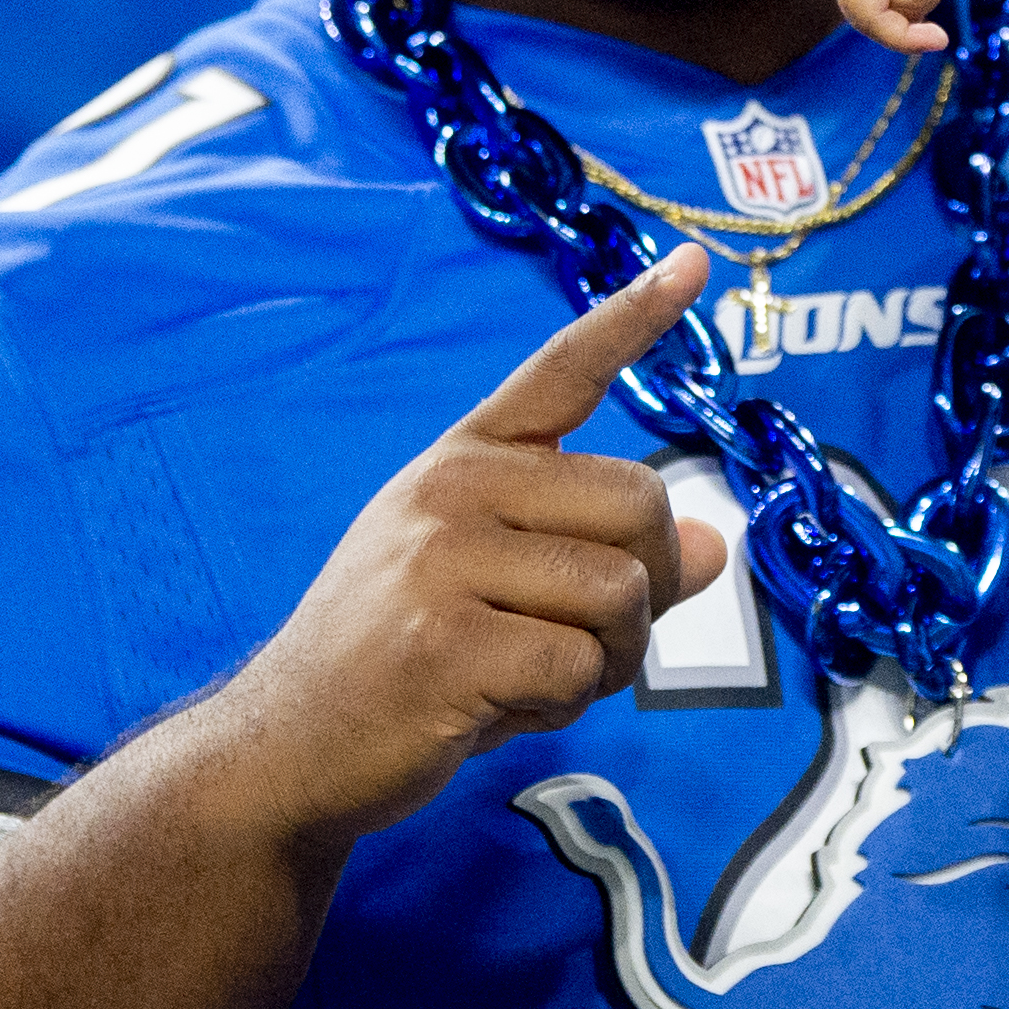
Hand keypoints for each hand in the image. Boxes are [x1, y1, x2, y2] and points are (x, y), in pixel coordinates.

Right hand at [196, 250, 730, 855]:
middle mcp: (453, 489)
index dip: (632, 318)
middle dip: (645, 591)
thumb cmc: (412, 660)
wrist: (291, 744)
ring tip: (529, 677)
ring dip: (607, 660)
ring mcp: (441, 561)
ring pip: (622, 593)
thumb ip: (606, 555)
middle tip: (579, 641)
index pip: (561, 372)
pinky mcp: (443, 642)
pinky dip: (562, 704)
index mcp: (466, 461)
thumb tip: (717, 544)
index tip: (693, 264)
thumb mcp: (503, 587)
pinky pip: (578, 665)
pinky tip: (496, 708)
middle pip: (641, 506)